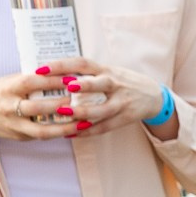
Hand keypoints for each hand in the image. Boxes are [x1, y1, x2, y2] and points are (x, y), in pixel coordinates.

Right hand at [0, 69, 83, 144]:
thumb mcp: (7, 81)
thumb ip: (28, 80)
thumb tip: (57, 72)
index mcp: (7, 88)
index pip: (32, 82)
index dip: (52, 80)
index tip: (72, 78)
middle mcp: (9, 107)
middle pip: (38, 107)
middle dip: (61, 104)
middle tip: (83, 101)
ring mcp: (14, 124)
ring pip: (42, 129)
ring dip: (65, 126)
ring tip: (85, 121)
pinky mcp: (19, 136)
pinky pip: (42, 136)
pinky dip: (59, 134)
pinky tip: (75, 130)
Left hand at [38, 57, 175, 138]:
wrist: (154, 96)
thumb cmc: (123, 82)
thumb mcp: (108, 71)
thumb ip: (86, 73)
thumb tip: (53, 74)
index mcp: (106, 70)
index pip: (83, 63)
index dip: (62, 65)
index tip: (41, 69)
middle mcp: (115, 84)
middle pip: (101, 83)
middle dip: (84, 85)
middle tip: (65, 87)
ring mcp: (122, 103)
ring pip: (103, 109)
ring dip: (84, 112)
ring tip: (64, 115)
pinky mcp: (125, 118)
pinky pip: (106, 126)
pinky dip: (89, 131)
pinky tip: (72, 134)